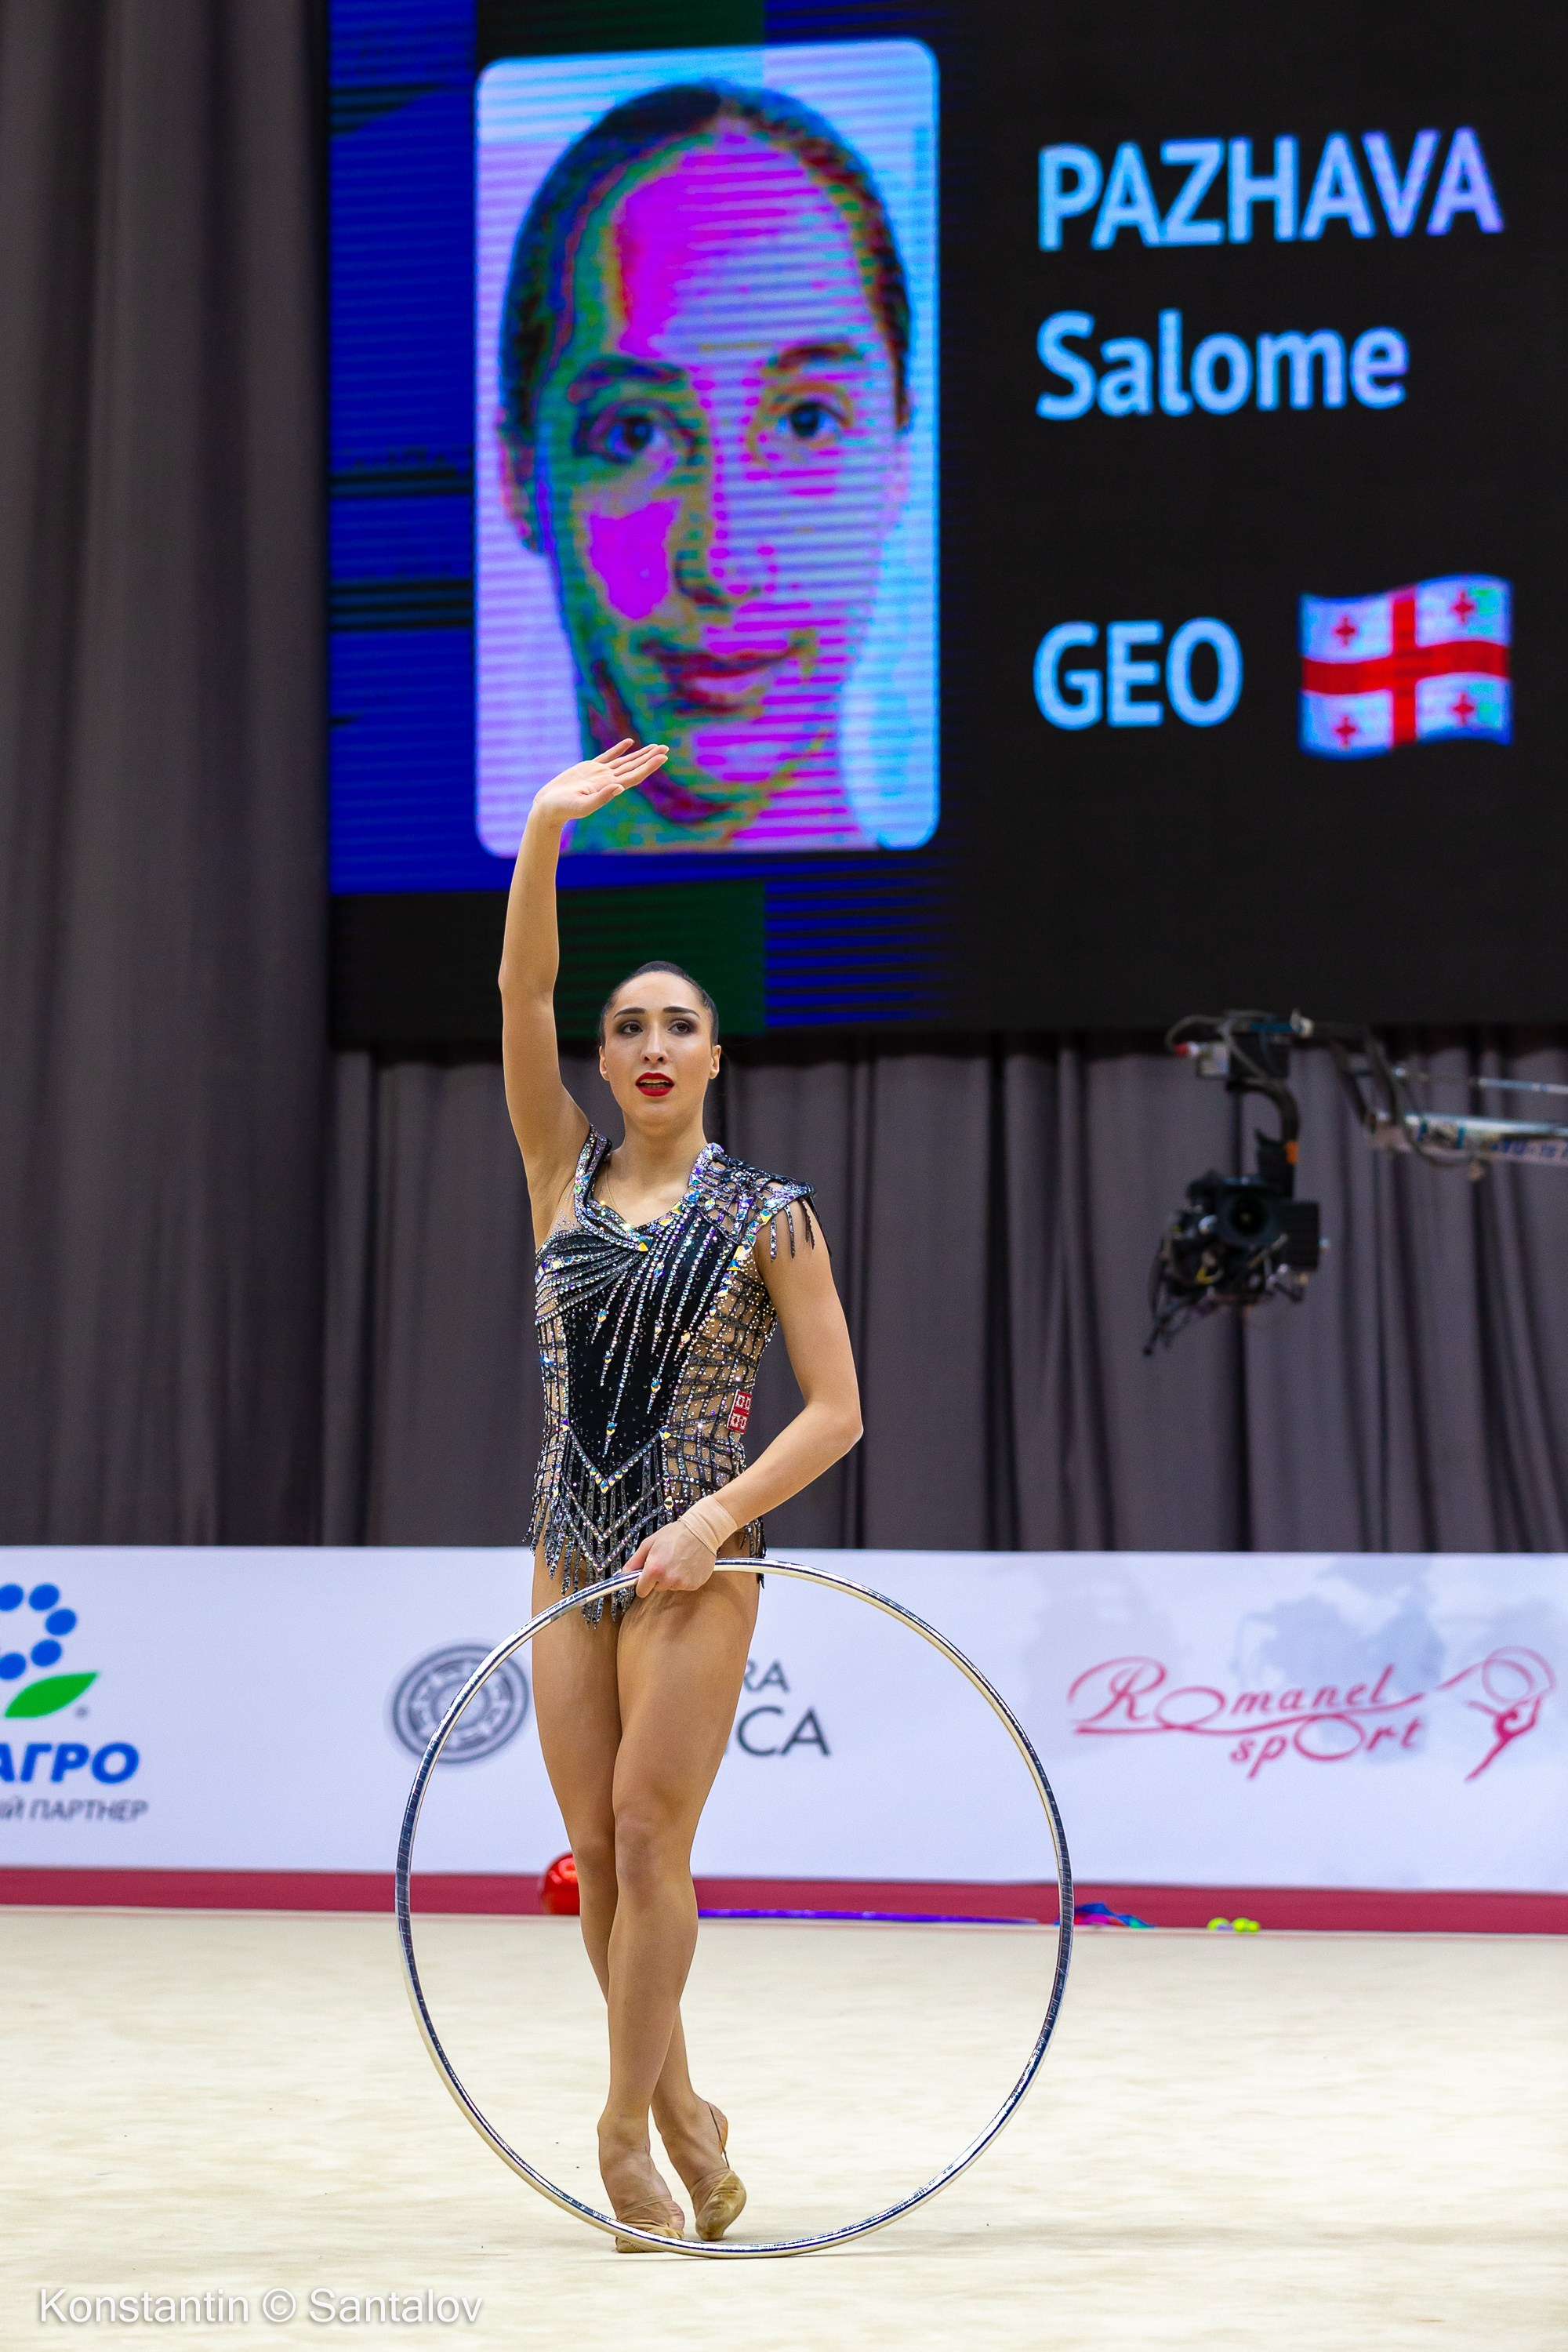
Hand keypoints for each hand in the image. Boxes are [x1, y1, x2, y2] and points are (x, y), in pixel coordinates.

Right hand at [528, 740, 667, 831]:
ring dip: (640, 754)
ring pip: (624, 761)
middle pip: (634, 767)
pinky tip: (629, 743)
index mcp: (609, 788)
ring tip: (655, 746)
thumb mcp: (582, 806)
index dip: (649, 767)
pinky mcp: (589, 768)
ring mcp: (599, 774)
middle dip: (650, 758)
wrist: (548, 807)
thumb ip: (601, 798)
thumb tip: (619, 787)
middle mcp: (608, 780)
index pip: (634, 776)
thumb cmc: (563, 809)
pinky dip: (619, 749)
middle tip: (665, 748)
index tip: (662, 757)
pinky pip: (608, 756)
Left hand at [626, 1518, 715, 1597]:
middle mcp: (668, 1579)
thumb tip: (624, 1574)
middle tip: (666, 1561)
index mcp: (654, 1569)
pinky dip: (685, 1578)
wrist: (701, 1531)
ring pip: (671, 1586)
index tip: (646, 1576)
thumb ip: (635, 1561)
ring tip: (679, 1560)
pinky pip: (684, 1585)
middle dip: (659, 1578)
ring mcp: (682, 1583)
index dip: (642, 1583)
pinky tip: (688, 1565)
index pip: (641, 1591)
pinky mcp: (694, 1585)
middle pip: (657, 1588)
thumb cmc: (675, 1534)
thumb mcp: (650, 1543)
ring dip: (672, 1577)